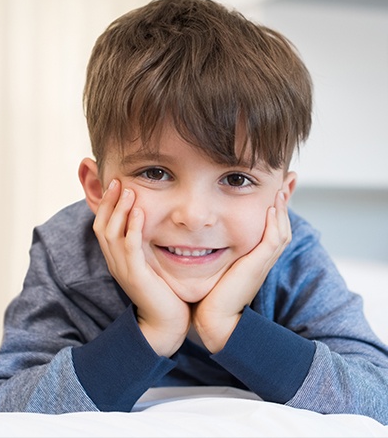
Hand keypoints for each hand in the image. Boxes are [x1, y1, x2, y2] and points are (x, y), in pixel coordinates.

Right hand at [93, 180, 189, 356]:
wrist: (166, 323)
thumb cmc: (162, 292)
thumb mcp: (149, 264)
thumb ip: (144, 246)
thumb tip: (150, 224)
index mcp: (117, 259)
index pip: (103, 227)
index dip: (107, 206)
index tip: (116, 185)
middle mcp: (115, 262)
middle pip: (102, 226)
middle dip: (109, 202)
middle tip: (117, 181)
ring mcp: (123, 269)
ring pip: (112, 234)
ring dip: (120, 211)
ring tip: (128, 190)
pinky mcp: (136, 276)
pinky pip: (130, 248)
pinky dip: (133, 228)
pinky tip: (140, 213)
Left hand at [192, 191, 290, 352]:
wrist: (214, 318)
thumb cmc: (213, 294)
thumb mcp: (220, 266)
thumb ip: (219, 250)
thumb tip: (207, 235)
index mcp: (257, 257)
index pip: (273, 227)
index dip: (278, 207)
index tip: (278, 187)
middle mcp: (264, 258)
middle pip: (283, 224)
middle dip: (286, 201)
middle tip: (289, 178)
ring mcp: (263, 262)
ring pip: (281, 230)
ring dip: (283, 207)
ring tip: (283, 187)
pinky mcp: (258, 266)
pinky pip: (272, 241)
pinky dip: (275, 224)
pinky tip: (272, 208)